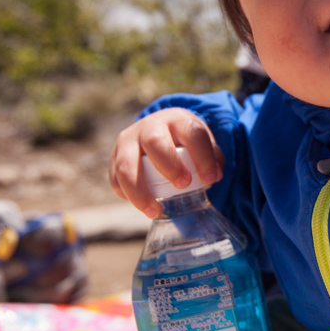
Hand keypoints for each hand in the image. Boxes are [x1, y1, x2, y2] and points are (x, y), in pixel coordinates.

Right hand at [109, 108, 223, 217]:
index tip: (211, 178)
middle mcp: (149, 126)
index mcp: (176, 119)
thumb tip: (215, 175)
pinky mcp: (114, 158)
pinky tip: (142, 206)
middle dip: (169, 165)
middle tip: (183, 185)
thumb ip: (212, 156)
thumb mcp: (200, 141)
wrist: (157, 128)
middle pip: (154, 142)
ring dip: (140, 191)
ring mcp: (127, 142)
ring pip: (126, 165)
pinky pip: (115, 179)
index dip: (203, 156)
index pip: (192, 133)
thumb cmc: (183, 140)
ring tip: (156, 211)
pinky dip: (126, 195)